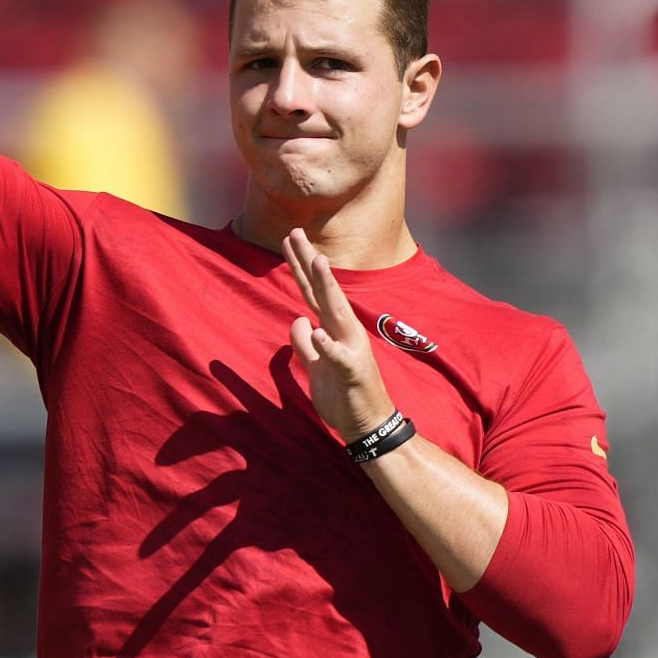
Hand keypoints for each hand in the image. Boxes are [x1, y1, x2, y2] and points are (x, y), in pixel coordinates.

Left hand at [283, 228, 395, 442]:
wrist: (368, 425)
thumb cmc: (344, 394)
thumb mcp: (316, 366)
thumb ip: (305, 344)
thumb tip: (299, 321)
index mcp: (334, 329)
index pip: (312, 292)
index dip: (300, 267)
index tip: (289, 240)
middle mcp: (344, 332)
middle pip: (322, 292)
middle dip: (309, 263)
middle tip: (296, 233)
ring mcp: (350, 350)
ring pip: (335, 313)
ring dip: (327, 288)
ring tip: (317, 262)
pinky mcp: (352, 373)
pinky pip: (338, 357)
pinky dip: (328, 345)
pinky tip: (318, 331)